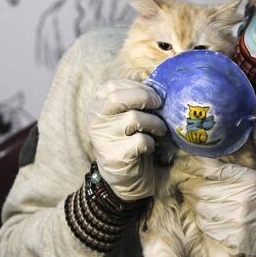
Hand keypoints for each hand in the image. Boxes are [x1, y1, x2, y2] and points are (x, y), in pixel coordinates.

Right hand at [86, 79, 166, 201]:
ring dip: (155, 123)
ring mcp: (104, 138)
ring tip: (160, 130)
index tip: (152, 95)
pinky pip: (141, 141)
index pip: (112, 85)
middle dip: (146, 97)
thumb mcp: (125, 115)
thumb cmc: (129, 138)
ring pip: (134, 118)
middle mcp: (96, 120)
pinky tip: (150, 147)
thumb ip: (133, 97)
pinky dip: (152, 143)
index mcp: (96, 106)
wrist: (124, 177)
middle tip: (159, 104)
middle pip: (119, 98)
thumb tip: (154, 80)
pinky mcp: (116, 156)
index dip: (136, 86)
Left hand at [178, 123, 255, 256]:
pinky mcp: (230, 238)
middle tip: (189, 178)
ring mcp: (233, 221)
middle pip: (202, 189)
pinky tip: (206, 213)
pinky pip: (205, 225)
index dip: (199, 164)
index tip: (193, 160)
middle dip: (193, 182)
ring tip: (197, 194)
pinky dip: (202, 218)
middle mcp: (238, 201)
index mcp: (249, 181)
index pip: (213, 170)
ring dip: (196, 200)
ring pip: (200, 207)